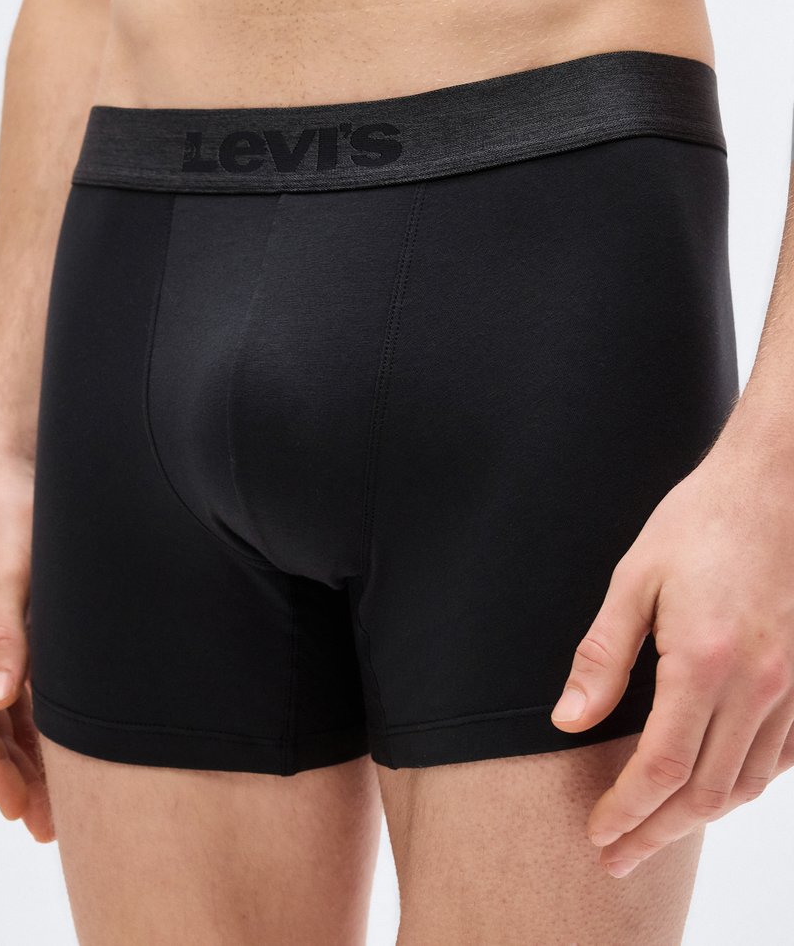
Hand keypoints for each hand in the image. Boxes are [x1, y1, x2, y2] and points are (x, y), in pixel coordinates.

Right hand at [0, 452, 54, 842]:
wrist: (23, 472)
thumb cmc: (14, 512)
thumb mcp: (11, 570)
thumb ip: (2, 631)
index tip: (18, 807)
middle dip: (14, 779)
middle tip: (45, 824)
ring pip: (4, 721)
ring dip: (27, 763)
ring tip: (54, 811)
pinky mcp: (17, 634)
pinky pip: (21, 695)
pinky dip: (36, 731)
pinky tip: (58, 760)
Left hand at [549, 438, 793, 877]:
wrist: (778, 484)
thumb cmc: (702, 520)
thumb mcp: (636, 578)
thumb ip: (603, 655)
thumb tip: (569, 719)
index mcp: (704, 660)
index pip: (662, 767)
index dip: (627, 811)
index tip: (599, 834)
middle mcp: (757, 685)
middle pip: (705, 792)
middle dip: (656, 833)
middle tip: (617, 857)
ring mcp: (792, 687)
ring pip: (746, 784)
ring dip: (698, 818)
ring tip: (657, 832)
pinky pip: (779, 758)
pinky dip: (743, 786)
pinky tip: (715, 787)